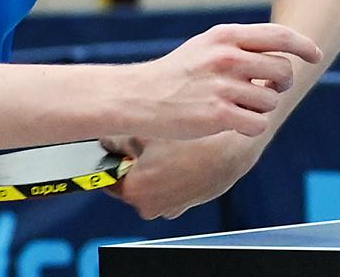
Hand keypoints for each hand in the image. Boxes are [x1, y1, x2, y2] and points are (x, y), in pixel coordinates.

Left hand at [99, 132, 264, 220]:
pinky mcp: (188, 203)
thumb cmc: (194, 141)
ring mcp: (171, 207)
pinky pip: (170, 187)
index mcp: (136, 191)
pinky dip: (170, 172)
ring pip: (152, 185)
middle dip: (132, 163)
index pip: (109, 180)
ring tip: (164, 144)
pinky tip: (179, 153)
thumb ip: (118, 139)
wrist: (232, 148)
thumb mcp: (147, 131)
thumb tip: (106, 140)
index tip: (109, 151)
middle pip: (131, 183)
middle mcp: (152, 206)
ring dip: (153, 168)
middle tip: (139, 141)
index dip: (109, 161)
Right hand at [125, 23, 321, 140]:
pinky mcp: (219, 115)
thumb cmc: (177, 73)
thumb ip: (241, 46)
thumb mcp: (207, 46)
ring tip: (235, 106)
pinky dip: (250, 126)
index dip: (303, 46)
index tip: (314, 55)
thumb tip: (282, 55)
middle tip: (265, 90)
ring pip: (271, 101)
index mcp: (225, 36)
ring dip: (260, 108)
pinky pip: (258, 124)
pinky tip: (231, 122)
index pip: (279, 36)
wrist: (141, 96)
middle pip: (282, 71)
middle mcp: (227, 57)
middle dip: (280, 85)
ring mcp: (224, 86)